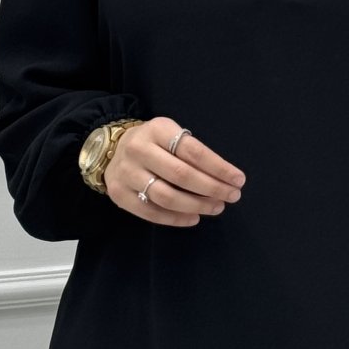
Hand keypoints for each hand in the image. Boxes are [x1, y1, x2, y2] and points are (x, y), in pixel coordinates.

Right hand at [105, 116, 245, 225]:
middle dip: (212, 188)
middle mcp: (139, 150)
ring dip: (196, 205)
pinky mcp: (119, 195)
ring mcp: (127, 173)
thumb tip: (225, 178)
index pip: (193, 151)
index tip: (238, 179)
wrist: (110, 150)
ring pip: (166, 196)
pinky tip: (194, 218)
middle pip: (181, 175)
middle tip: (232, 196)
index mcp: (157, 130)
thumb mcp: (170, 135)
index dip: (219, 168)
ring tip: (216, 208)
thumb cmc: (153, 144)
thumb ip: (193, 152)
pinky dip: (176, 219)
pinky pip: (151, 212)